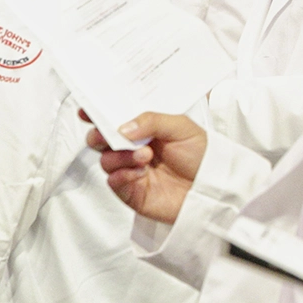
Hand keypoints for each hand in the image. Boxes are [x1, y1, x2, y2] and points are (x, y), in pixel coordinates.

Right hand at [84, 111, 206, 224]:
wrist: (215, 190)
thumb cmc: (204, 158)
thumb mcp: (182, 128)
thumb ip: (151, 121)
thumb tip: (122, 127)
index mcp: (144, 130)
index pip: (115, 119)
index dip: (98, 114)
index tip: (87, 111)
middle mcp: (133, 148)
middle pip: (100, 140)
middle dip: (100, 135)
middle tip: (110, 135)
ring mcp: (130, 170)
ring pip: (105, 160)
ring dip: (120, 156)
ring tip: (144, 156)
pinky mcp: (131, 191)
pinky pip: (113, 181)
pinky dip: (122, 175)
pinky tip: (140, 172)